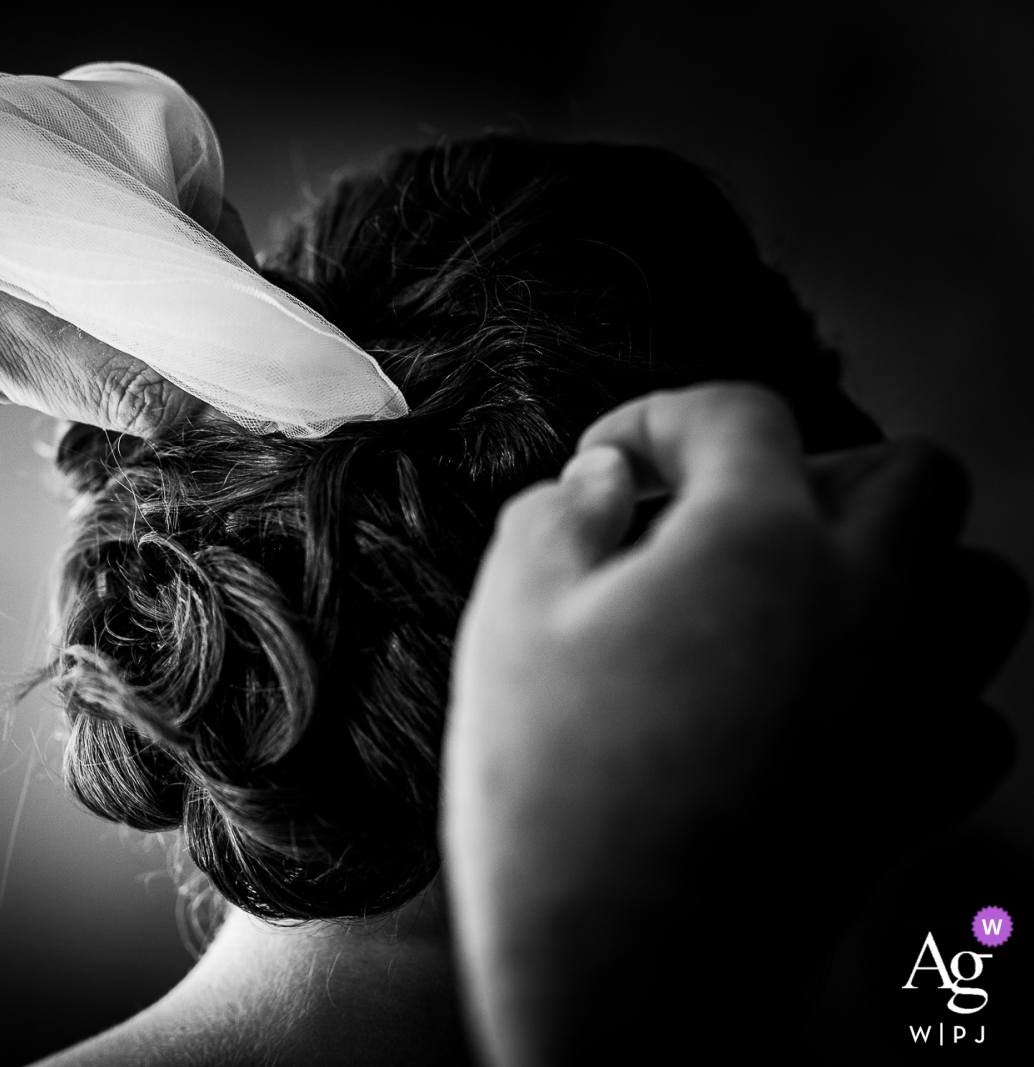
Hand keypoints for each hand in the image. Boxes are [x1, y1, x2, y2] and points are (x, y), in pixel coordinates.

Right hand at [441, 384, 1024, 1065]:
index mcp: (759, 540)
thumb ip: (557, 514)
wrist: (618, 965)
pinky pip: (971, 709)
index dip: (658, 418)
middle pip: (911, 475)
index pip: (739, 413)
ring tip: (801, 597)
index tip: (605, 464)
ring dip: (904, 565)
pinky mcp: (919, 792)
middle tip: (718, 518)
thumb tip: (605, 481)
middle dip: (815, 468)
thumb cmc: (549, 782)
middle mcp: (867, 604)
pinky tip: (836, 704)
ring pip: (982, 584)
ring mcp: (910, 702)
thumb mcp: (508, 616)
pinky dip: (919, 686)